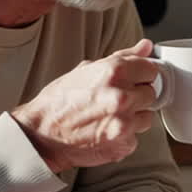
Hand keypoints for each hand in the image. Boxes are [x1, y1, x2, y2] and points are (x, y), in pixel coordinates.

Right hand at [12, 39, 159, 171]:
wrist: (40, 135)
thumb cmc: (58, 102)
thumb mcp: (86, 70)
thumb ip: (123, 57)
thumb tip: (146, 46)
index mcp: (114, 72)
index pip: (151, 70)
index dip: (140, 75)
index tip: (132, 81)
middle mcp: (122, 96)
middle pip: (151, 94)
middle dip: (136, 97)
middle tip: (113, 101)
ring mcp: (124, 123)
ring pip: (146, 118)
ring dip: (133, 118)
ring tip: (107, 117)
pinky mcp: (124, 144)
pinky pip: (136, 138)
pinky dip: (124, 137)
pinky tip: (104, 132)